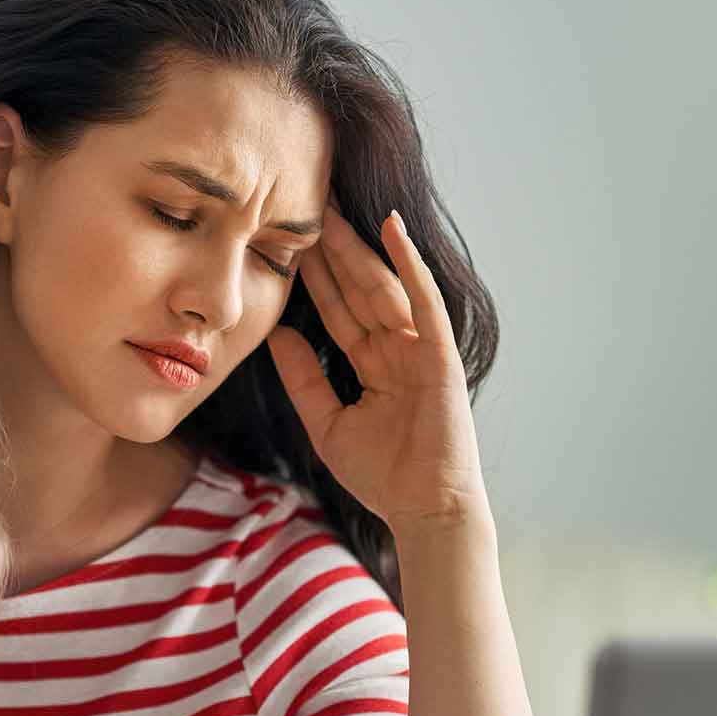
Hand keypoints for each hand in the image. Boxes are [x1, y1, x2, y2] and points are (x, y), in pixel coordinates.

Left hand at [268, 207, 487, 534]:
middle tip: (305, 205)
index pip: (338, 311)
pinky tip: (391, 228)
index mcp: (375, 364)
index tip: (287, 241)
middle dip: (332, 251)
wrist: (423, 510)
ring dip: (358, 248)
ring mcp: (420, 349)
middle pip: (358, 290)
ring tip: (330, 210)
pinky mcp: (439, 353)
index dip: (314, 278)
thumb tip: (277, 335)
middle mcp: (398, 349)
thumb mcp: (326, 423)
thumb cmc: (383, 476)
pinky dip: (408, 263)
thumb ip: (303, 378)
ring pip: (383, 288)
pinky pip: (422, 300)